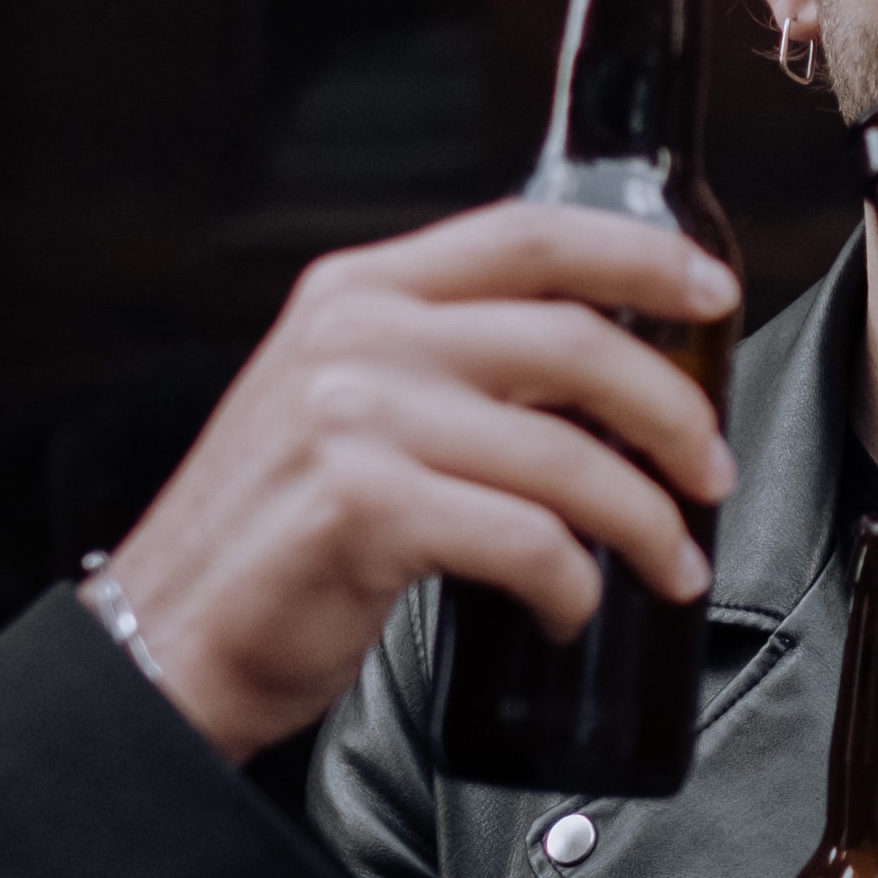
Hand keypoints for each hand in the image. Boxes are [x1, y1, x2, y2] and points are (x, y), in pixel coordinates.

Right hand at [91, 205, 739, 757]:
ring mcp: (355, 418)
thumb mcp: (344, 407)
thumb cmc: (273, 540)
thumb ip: (440, 366)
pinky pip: (528, 540)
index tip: (714, 293)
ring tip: (673, 564)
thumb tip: (598, 381)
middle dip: (673, 412)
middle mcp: (356, 337)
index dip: (640, 255)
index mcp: (357, 292)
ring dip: (648, 520)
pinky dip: (575, 584)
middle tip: (711, 472)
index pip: (527, 236)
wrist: (163, 642)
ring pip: (567, 454)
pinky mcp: (364, 508)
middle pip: (574, 340)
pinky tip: (574, 611)